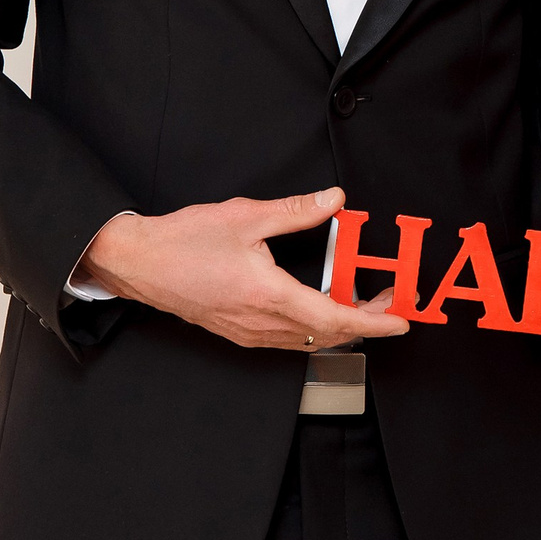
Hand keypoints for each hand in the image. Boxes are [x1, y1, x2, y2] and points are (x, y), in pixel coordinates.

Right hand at [75, 188, 411, 354]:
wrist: (139, 263)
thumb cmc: (183, 243)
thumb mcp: (246, 216)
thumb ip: (296, 210)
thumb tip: (333, 200)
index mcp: (268, 296)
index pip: (336, 318)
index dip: (375, 321)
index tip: (401, 319)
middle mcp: (262, 324)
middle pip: (328, 334)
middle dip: (367, 322)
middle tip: (391, 303)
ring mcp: (249, 333)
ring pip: (309, 339)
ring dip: (341, 325)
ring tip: (363, 301)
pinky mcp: (239, 332)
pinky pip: (288, 338)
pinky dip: (314, 326)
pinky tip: (321, 305)